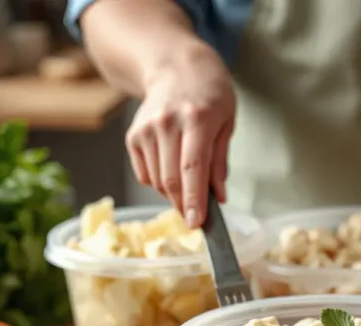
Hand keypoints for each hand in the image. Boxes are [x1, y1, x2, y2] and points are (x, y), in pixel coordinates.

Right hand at [126, 46, 235, 227]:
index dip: (193, 200)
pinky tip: (172, 169)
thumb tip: (219, 196)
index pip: (193, 168)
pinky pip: (145, 174)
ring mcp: (146, 129)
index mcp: (197, 118)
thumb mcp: (226, 122)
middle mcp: (167, 123)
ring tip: (188, 187)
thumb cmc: (209, 94)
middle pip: (171, 179)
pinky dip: (159, 182)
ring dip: (173, 194)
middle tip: (195, 218)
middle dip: (183, 205)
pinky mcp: (133, 136)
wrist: (176, 66)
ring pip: (157, 181)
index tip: (196, 223)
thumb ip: (220, 160)